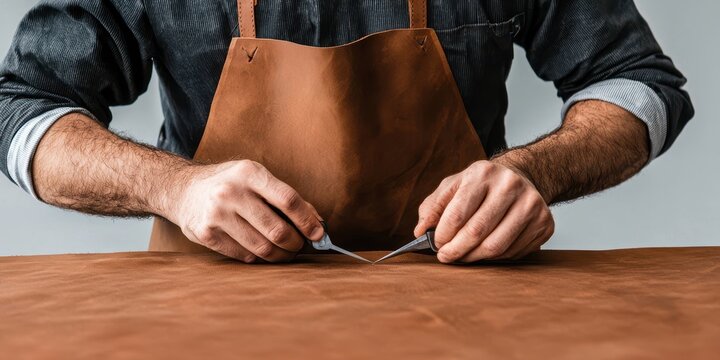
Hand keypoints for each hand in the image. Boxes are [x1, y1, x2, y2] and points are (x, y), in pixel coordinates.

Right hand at [167, 160, 324, 262]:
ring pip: (262, 247)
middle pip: (277, 230)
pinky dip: (259, 257)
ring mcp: (217, 214)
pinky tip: (261, 251)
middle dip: (296, 243)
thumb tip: (317, 223)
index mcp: (250, 173)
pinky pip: (244, 255)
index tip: (319, 234)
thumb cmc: (231, 184)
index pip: (288, 200)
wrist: (183, 189)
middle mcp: (231, 192)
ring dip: (280, 255)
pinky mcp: (206, 234)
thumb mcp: (256, 178)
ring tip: (286, 253)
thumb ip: (285, 198)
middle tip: (300, 246)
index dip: (307, 221)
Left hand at [415, 160, 553, 262]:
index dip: (443, 235)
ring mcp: (531, 204)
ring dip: (474, 258)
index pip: (458, 213)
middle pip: (477, 232)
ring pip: (496, 246)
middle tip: (446, 258)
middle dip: (456, 251)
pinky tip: (486, 251)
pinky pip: (513, 252)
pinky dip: (495, 258)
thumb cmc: (480, 185)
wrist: (521, 176)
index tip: (437, 246)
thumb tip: (419, 232)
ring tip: (464, 257)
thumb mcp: (453, 186)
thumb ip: (433, 206)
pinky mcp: (544, 223)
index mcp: (483, 173)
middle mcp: (510, 186)